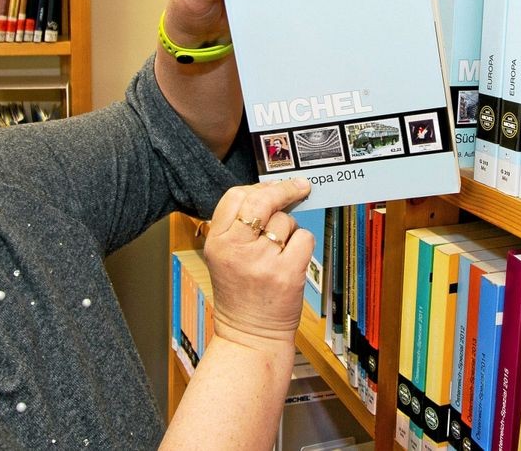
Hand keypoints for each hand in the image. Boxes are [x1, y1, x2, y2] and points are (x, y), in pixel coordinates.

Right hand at [202, 178, 313, 348]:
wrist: (249, 334)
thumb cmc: (239, 292)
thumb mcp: (223, 256)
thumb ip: (238, 226)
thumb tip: (271, 192)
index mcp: (217, 241)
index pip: (236, 196)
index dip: (258, 186)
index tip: (274, 186)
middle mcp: (236, 249)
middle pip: (262, 200)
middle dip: (284, 190)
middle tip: (299, 187)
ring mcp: (262, 261)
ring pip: (286, 221)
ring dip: (289, 230)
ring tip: (279, 251)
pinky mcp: (286, 273)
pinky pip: (303, 238)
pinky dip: (302, 244)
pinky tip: (292, 259)